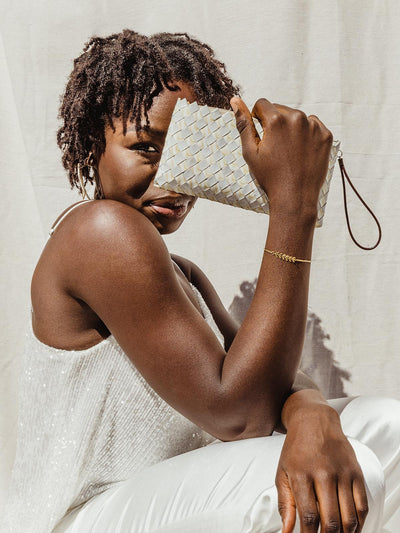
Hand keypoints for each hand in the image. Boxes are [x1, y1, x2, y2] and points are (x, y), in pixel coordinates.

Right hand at [230, 97, 332, 216]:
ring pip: (297, 117)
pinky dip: (307, 134)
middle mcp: (297, 118)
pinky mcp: (325, 136)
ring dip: (291, 128)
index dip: (258, 118)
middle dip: (275, 122)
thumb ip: (243, 124)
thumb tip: (235, 100)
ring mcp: (314, 126)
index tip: (261, 135)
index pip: (262, 104)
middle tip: (275, 147)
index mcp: (276, 120)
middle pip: (280, 109)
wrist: (295, 198)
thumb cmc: (270, 177)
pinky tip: (301, 151)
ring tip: (288, 151)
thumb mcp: (250, 152)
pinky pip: (313, 126)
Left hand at [275, 404, 368, 532]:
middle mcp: (323, 474)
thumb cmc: (296, 449)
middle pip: (331, 520)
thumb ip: (285, 504)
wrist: (314, 421)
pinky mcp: (356, 472)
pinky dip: (359, 523)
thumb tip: (286, 531)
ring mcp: (342, 473)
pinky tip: (351, 529)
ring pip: (349, 517)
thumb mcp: (283, 473)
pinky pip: (362, 505)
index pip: (308, 516)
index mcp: (301, 475)